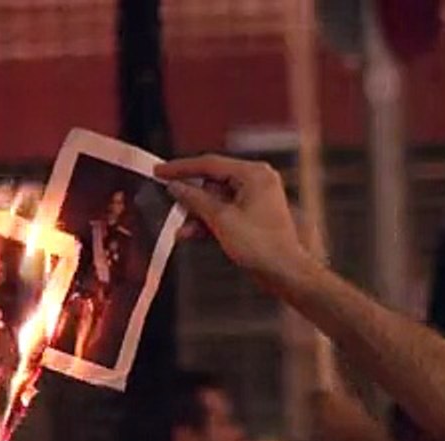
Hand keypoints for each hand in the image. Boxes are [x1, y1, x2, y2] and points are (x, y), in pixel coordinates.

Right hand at [156, 155, 307, 277]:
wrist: (284, 273)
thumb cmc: (262, 246)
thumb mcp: (221, 220)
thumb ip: (195, 200)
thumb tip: (176, 187)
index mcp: (253, 174)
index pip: (210, 164)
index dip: (181, 168)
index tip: (160, 171)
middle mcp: (256, 182)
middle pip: (212, 182)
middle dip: (191, 199)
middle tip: (171, 205)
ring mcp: (255, 200)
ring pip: (216, 200)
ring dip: (197, 215)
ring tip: (181, 230)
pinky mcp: (252, 217)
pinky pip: (224, 213)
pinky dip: (209, 223)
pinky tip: (192, 234)